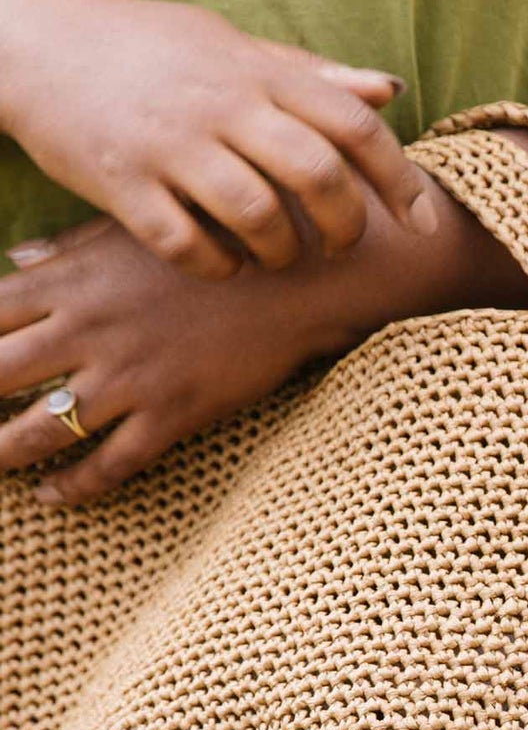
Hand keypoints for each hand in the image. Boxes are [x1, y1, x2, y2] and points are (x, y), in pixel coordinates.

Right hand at [0, 0, 437, 279]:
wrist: (32, 42)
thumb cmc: (147, 48)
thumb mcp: (231, 46)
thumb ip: (309, 75)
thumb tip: (389, 90)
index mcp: (255, 71)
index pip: (353, 123)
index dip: (400, 178)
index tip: (423, 221)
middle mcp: (218, 105)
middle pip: (316, 173)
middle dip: (345, 224)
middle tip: (342, 245)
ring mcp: (169, 145)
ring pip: (258, 216)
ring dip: (282, 252)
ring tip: (280, 257)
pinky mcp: (121, 184)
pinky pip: (189, 247)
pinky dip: (219, 268)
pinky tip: (223, 265)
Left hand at [0, 216, 357, 502]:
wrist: (297, 278)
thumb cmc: (216, 243)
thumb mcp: (134, 234)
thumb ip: (70, 249)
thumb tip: (17, 258)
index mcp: (73, 282)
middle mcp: (90, 331)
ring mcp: (131, 376)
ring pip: (46, 429)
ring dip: (4, 454)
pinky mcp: (173, 411)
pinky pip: (113, 461)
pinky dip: (76, 485)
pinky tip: (53, 495)